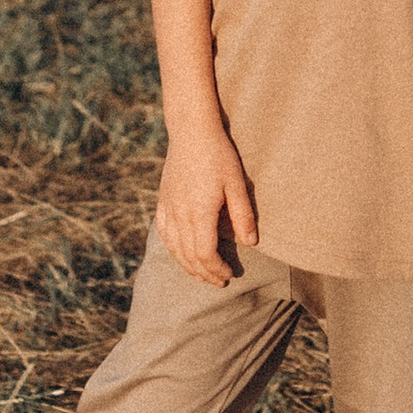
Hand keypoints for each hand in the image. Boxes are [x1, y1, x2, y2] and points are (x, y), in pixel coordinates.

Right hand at [155, 122, 255, 285]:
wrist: (191, 132)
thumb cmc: (218, 155)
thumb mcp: (237, 184)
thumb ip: (243, 215)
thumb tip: (250, 243)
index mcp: (199, 213)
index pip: (204, 254)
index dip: (216, 269)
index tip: (230, 274)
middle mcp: (179, 215)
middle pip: (189, 256)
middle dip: (205, 273)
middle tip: (220, 281)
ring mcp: (167, 208)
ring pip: (174, 248)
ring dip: (188, 266)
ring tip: (203, 274)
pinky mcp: (162, 201)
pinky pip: (163, 233)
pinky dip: (173, 249)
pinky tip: (181, 253)